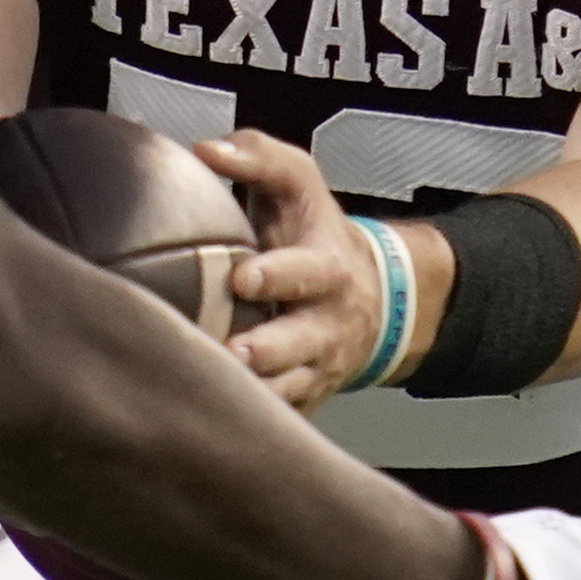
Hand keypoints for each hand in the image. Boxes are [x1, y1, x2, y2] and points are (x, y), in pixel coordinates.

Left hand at [195, 131, 412, 409]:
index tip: (242, 276)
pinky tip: (215, 426)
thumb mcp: (299, 184)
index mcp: (326, 268)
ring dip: (256, 396)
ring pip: (288, 390)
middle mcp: (326, 323)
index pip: (304, 272)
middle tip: (232, 352)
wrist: (373, 296)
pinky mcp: (303, 400)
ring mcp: (315, 368)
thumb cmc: (317, 236)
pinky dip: (253, 428)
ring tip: (216, 395)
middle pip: (298, 343)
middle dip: (267, 349)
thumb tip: (207, 151)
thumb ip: (257, 158)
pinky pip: (281, 421)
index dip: (275, 275)